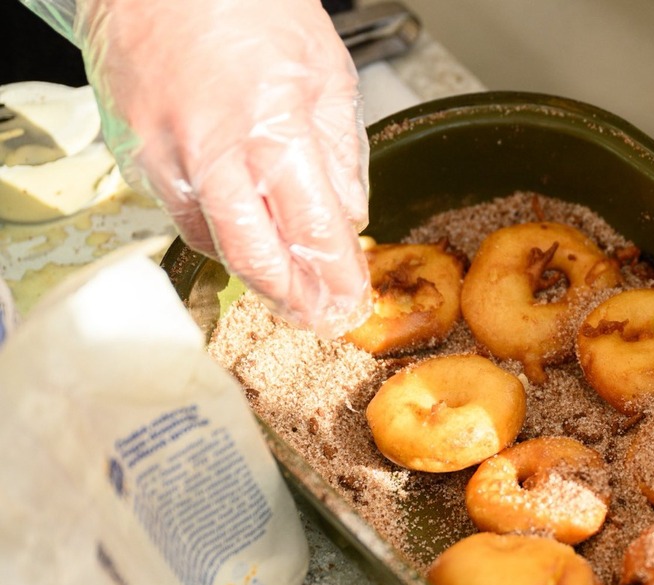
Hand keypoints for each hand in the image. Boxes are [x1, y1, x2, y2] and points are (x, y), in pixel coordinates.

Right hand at [76, 0, 370, 336]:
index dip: (336, 277)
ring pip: (214, 244)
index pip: (315, 232)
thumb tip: (350, 214)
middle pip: (258, 258)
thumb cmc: (249, 2)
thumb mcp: (327, 70)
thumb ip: (342, 151)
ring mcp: (165, 155)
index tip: (352, 300)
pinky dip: (217, 236)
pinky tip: (244, 241)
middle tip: (320, 318)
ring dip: (256, 277)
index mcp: (274, 127)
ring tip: (289, 292)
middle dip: (295, 299)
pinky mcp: (134, 151)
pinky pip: (180, 213)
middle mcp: (213, 152)